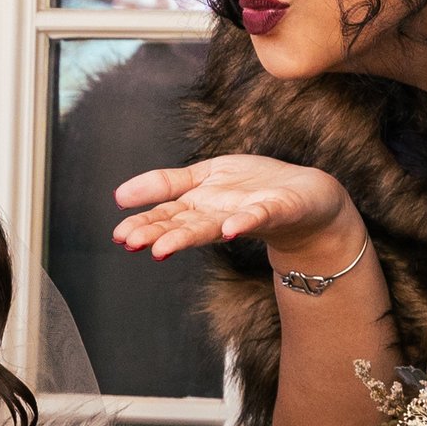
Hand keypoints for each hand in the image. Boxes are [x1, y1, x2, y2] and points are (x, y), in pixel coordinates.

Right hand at [113, 156, 361, 271]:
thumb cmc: (255, 189)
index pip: (166, 214)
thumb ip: (166, 183)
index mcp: (200, 205)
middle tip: (132, 244)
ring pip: (211, 227)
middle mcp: (218, 216)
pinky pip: (259, 216)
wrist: (308, 201)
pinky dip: (245, 222)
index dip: (143, 222)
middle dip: (158, 234)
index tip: (120, 235)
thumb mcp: (203, 177)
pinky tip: (230, 229)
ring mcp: (245, 215)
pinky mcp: (275, 210)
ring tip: (162, 248)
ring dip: (186, 237)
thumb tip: (119, 194)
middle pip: (184, 225)